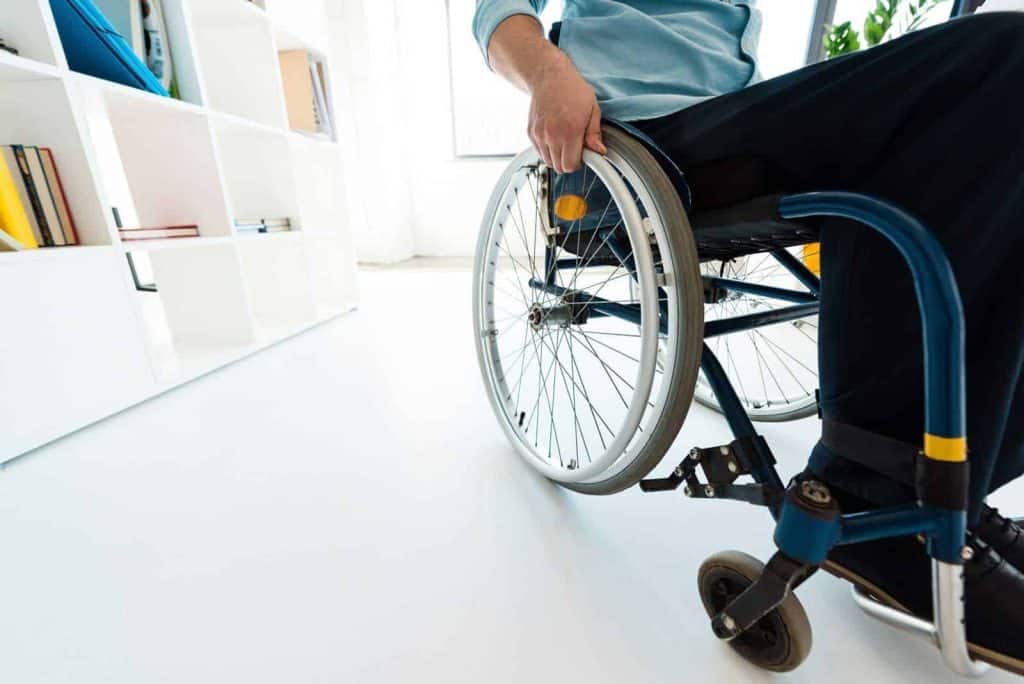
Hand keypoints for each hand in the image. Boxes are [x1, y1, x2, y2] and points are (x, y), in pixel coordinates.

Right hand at [527, 52, 606, 173]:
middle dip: (568, 162)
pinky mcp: (531, 132)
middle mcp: (552, 135)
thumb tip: (599, 151)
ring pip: (548, 162)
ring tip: (564, 141)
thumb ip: (594, 134)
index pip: (570, 165)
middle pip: (558, 167)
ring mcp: (539, 134)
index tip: (583, 155)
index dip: (578, 163)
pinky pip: (540, 152)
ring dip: (557, 157)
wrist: (549, 76)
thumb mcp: (592, 109)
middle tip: (575, 148)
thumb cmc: (572, 90)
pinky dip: (547, 150)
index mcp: (570, 131)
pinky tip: (555, 137)